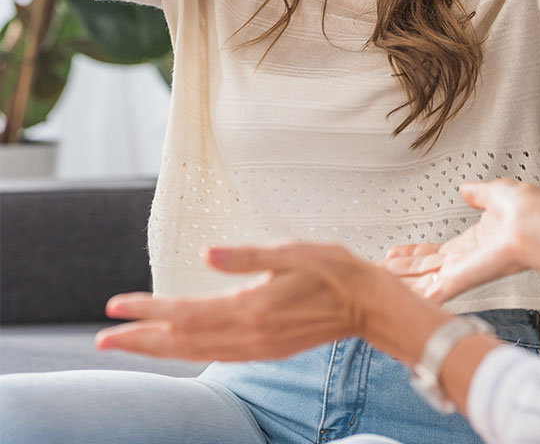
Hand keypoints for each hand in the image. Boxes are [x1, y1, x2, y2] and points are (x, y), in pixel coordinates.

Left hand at [95, 242, 376, 361]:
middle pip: (183, 341)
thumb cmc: (332, 270)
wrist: (366, 305)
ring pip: (196, 352)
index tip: (116, 307)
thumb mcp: (292, 251)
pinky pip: (215, 355)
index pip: (186, 312)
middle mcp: (250, 334)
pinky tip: (175, 347)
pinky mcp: (265, 351)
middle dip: (140, 340)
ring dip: (159, 349)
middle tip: (103, 338)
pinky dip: (187, 353)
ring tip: (128, 345)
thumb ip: (247, 256)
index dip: (148, 311)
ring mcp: (257, 347)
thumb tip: (206, 253)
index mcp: (253, 307)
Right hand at [384, 179, 539, 302]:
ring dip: (398, 280)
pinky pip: (432, 292)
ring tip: (376, 280)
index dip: (414, 253)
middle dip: (399, 270)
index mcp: (475, 242)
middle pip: (424, 269)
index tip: (395, 252)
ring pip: (423, 280)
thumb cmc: (526, 209)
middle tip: (376, 270)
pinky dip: (413, 295)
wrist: (537, 222)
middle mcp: (467, 260)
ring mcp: (463, 272)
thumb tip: (466, 189)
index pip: (436, 252)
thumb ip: (477, 194)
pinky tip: (395, 298)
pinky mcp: (462, 279)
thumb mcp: (495, 193)